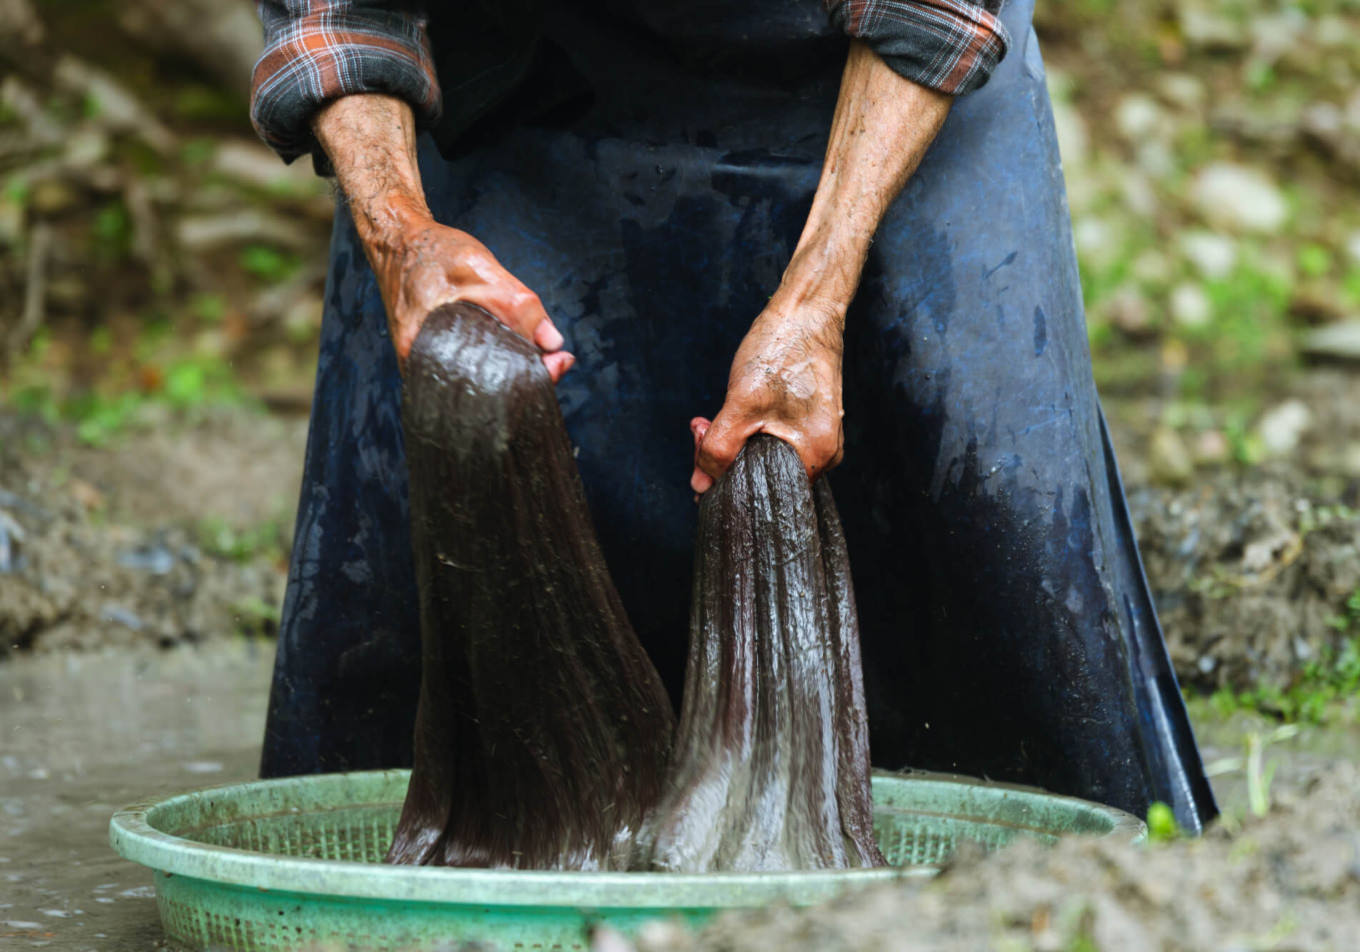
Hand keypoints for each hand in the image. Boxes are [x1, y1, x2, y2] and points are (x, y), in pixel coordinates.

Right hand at [312, 94, 571, 380]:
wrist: (396, 239)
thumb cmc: (432, 251)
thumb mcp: (480, 268)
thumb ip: (519, 304)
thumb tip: (554, 343)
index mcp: (425, 354)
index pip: (486, 388)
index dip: (528, 379)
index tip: (560, 364)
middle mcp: (420, 367)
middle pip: (483, 389)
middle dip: (524, 378)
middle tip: (558, 361)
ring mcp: (424, 362)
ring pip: (477, 379)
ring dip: (511, 370)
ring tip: (542, 357)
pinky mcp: (431, 354)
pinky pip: (468, 366)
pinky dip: (494, 361)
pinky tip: (516, 351)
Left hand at [690, 297, 844, 492]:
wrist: (806, 308)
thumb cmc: (781, 350)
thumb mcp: (741, 404)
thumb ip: (718, 449)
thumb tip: (700, 486)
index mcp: (815, 456)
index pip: (763, 491)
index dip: (724, 481)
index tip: (699, 462)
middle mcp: (823, 451)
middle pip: (761, 474)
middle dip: (722, 456)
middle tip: (699, 430)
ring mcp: (817, 434)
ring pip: (762, 453)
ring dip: (729, 440)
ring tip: (706, 420)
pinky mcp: (807, 418)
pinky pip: (772, 437)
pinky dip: (745, 428)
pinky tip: (728, 412)